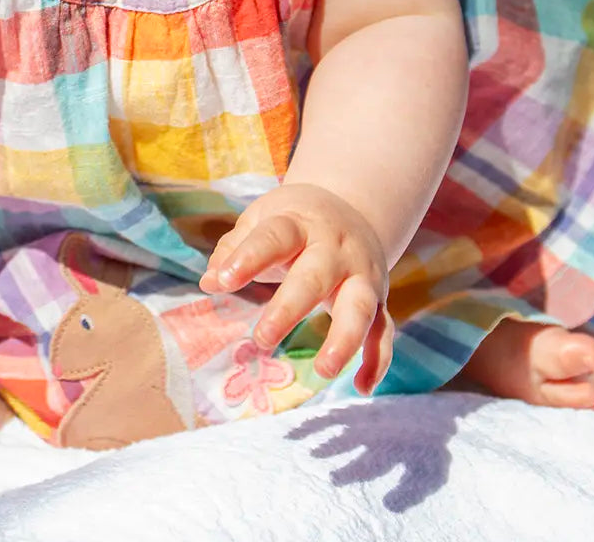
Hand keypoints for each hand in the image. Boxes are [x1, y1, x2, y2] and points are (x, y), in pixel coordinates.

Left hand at [199, 182, 393, 395]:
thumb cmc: (293, 222)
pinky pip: (383, 331)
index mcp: (300, 223)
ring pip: (361, 306)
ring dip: (345, 339)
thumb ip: (234, 249)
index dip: (248, 257)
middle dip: (290, 308)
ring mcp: (361, 274)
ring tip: (323, 370)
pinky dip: (377, 359)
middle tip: (261, 340)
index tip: (222, 281)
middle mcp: (335, 248)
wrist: (351, 207)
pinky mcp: (379, 299)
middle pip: (315, 276)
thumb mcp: (263, 220)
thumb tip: (209, 282)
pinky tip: (362, 387)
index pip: (274, 237)